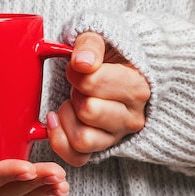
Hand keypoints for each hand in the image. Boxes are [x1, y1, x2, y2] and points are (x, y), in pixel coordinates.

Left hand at [47, 32, 149, 165]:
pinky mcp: (102, 149)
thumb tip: (81, 63)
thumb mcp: (101, 38)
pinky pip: (77, 157)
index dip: (75, 72)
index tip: (78, 65)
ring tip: (73, 101)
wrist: (115, 68)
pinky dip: (60, 141)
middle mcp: (133, 117)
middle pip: (88, 111)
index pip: (92, 83)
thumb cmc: (106, 54)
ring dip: (68, 117)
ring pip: (83, 139)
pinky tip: (56, 120)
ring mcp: (117, 136)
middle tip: (78, 85)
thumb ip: (91, 45)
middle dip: (75, 94)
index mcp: (138, 87)